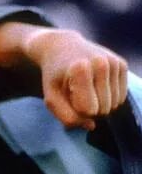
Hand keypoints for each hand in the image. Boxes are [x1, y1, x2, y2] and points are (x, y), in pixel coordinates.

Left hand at [0, 22, 127, 129]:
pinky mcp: (121, 64)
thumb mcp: (51, 97)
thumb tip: (92, 126)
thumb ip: (66, 117)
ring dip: (99, 104)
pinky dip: (108, 97)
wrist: (62, 47)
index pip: (89, 110)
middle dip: (89, 108)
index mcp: (81, 69)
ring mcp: (114, 62)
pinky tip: (95, 85)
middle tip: (75, 92)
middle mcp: (102, 63)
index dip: (76, 110)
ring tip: (85, 88)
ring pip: (114, 105)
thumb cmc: (54, 76)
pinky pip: (120, 97)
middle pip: (103, 109)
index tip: (67, 96)